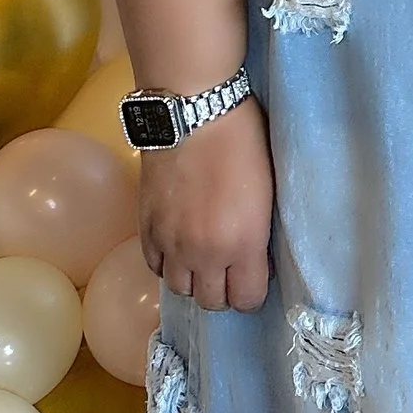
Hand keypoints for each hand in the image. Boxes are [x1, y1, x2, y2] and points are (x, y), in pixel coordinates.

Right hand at [139, 99, 275, 312]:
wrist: (193, 109)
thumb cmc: (243, 139)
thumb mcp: (267, 191)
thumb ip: (257, 235)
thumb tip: (253, 258)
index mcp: (242, 244)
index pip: (247, 300)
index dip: (253, 291)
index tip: (256, 273)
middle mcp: (204, 253)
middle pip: (212, 302)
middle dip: (225, 290)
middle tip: (231, 267)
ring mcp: (170, 243)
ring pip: (181, 289)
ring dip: (194, 279)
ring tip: (203, 258)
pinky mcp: (145, 228)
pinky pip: (155, 266)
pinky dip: (168, 262)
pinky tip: (178, 245)